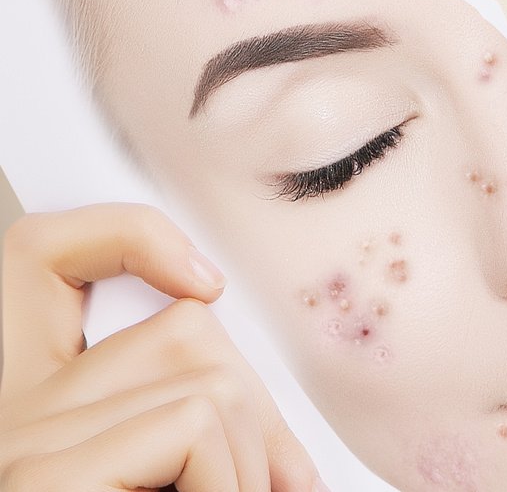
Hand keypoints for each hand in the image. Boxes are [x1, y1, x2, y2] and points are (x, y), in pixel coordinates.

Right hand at [0, 204, 325, 490]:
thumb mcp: (172, 466)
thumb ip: (194, 418)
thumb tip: (285, 429)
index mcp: (26, 393)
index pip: (49, 250)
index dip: (131, 234)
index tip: (208, 284)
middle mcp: (12, 406)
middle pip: (181, 325)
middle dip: (256, 404)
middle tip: (282, 482)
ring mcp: (22, 436)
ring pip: (208, 376)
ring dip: (254, 458)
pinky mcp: (44, 474)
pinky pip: (193, 422)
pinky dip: (233, 477)